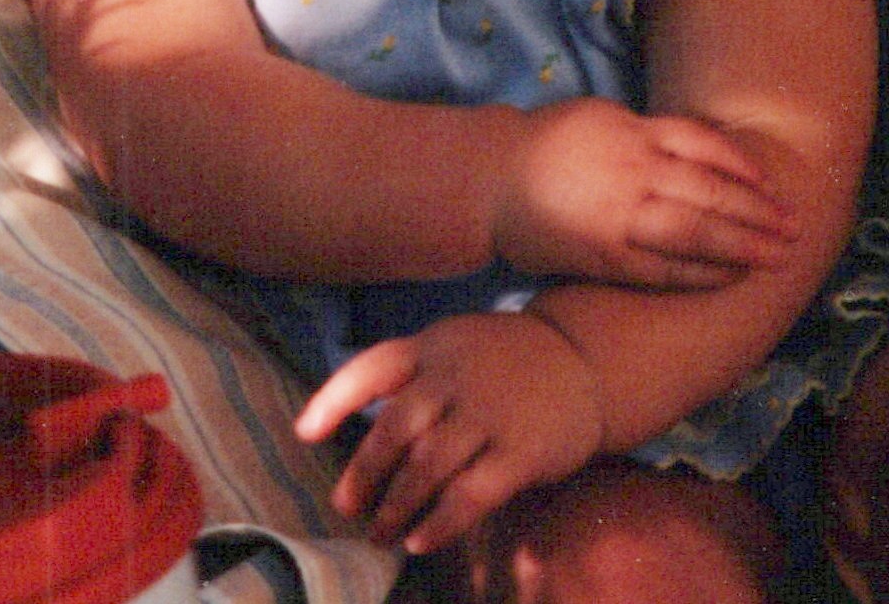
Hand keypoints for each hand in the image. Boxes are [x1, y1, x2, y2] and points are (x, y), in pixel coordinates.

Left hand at [294, 311, 604, 557]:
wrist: (584, 359)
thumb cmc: (502, 363)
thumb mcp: (453, 347)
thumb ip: (413, 380)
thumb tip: (357, 435)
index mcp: (431, 347)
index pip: (371, 369)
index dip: (334, 400)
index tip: (304, 434)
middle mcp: (456, 376)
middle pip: (396, 427)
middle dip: (364, 473)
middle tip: (346, 506)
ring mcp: (490, 413)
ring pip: (428, 465)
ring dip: (397, 506)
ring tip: (380, 533)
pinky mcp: (523, 451)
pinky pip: (472, 494)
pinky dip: (441, 522)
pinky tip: (420, 541)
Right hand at [489, 96, 794, 287]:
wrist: (487, 180)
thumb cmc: (544, 145)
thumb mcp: (598, 118)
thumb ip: (645, 135)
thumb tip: (695, 154)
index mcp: (632, 132)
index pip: (705, 146)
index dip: (744, 168)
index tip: (772, 186)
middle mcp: (633, 171)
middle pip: (711, 192)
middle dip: (758, 212)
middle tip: (796, 228)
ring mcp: (620, 216)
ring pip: (695, 232)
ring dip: (742, 245)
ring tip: (778, 257)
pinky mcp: (605, 256)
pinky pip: (662, 268)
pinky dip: (699, 274)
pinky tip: (728, 278)